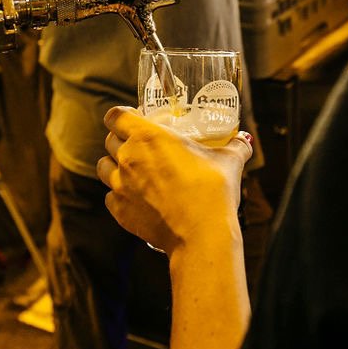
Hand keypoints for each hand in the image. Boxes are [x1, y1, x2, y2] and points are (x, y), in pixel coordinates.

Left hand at [97, 106, 251, 254]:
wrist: (201, 233)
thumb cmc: (212, 191)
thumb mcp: (228, 161)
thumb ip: (234, 146)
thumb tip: (244, 140)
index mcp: (147, 136)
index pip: (116, 115)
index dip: (121, 115)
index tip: (131, 118)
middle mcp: (127, 157)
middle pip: (109, 140)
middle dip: (120, 139)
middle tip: (139, 145)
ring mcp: (119, 185)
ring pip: (103, 167)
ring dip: (114, 165)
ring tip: (132, 170)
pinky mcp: (119, 210)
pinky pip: (110, 196)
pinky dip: (119, 195)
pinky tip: (136, 198)